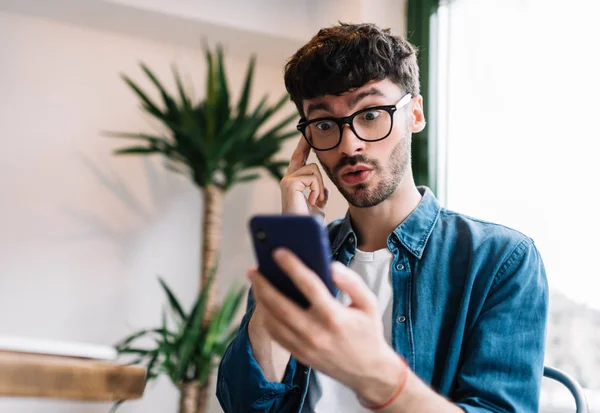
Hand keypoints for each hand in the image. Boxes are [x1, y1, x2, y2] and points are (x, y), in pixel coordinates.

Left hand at [248, 248, 404, 404]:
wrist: (368, 371)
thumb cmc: (368, 331)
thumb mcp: (369, 303)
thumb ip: (352, 282)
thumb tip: (331, 266)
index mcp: (335, 317)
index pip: (309, 286)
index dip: (292, 266)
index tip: (278, 252)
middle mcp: (316, 333)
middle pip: (281, 306)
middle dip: (263, 285)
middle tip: (253, 269)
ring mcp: (305, 347)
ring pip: (273, 321)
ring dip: (260, 300)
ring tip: (255, 283)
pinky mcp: (299, 355)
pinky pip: (275, 335)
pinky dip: (266, 317)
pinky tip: (263, 303)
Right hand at [280, 137, 328, 216]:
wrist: (302, 232)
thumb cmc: (308, 223)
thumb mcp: (317, 208)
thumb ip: (319, 197)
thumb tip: (324, 191)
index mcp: (294, 183)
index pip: (298, 159)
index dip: (303, 146)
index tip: (307, 134)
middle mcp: (287, 179)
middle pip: (303, 158)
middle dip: (306, 147)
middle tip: (310, 147)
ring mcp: (287, 180)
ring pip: (313, 170)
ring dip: (319, 186)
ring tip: (315, 201)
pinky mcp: (289, 183)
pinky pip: (312, 177)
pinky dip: (317, 189)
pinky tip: (312, 201)